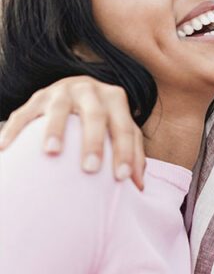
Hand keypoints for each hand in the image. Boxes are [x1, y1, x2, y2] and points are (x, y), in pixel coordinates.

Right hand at [0, 76, 144, 189]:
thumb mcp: (121, 127)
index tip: (123, 178)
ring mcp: (61, 92)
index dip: (126, 152)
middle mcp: (90, 90)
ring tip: (52, 153)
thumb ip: (134, 152)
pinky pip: (24, 115)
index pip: (124, 127)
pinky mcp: (36, 98)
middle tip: (90, 168)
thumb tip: (139, 186)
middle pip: (95, 115)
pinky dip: (14, 130)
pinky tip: (4, 149)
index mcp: (115, 98)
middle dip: (93, 142)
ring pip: (58, 110)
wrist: (75, 87)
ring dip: (55, 130)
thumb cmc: (104, 118)